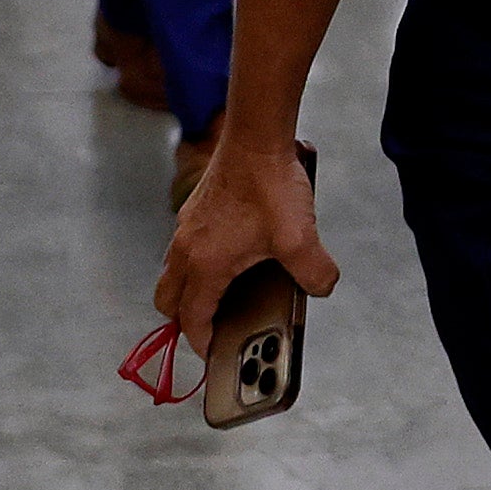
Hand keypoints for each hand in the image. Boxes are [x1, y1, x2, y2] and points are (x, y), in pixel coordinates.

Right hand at [155, 130, 339, 334]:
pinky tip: (231, 256)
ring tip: (221, 297)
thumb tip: (321, 286)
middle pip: (169, 299)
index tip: (213, 352)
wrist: (255, 137)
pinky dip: (197, 264)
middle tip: (209, 329)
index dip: (201, 341)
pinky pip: (184, 249)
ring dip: (190, 290)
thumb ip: (315, 274)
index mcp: (205, 264)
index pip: (191, 318)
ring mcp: (187, 227)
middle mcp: (186, 248)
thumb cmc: (269, 184)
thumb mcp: (301, 239)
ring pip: (174, 273)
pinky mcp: (195, 210)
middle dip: (184, 320)